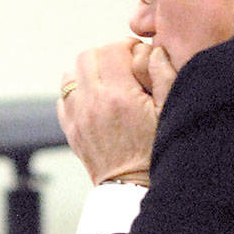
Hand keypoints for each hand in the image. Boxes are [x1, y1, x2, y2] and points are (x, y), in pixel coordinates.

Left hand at [58, 39, 178, 185]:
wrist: (133, 187)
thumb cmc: (157, 152)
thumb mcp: (170, 114)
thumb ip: (165, 77)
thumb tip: (157, 51)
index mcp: (119, 96)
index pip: (112, 49)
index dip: (127, 46)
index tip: (138, 54)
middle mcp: (93, 102)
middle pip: (87, 56)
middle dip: (106, 55)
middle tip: (124, 65)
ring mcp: (77, 116)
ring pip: (70, 75)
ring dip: (88, 72)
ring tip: (108, 82)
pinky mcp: (71, 129)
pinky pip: (63, 97)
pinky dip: (77, 92)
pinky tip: (97, 101)